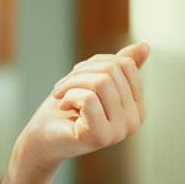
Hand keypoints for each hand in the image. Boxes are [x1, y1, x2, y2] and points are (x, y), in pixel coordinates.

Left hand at [13, 43, 151, 175]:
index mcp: (137, 108)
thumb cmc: (65, 108)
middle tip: (63, 88)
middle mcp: (134, 122)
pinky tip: (64, 108)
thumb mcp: (91, 81)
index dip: (95, 63)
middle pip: (112, 72)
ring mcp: (119, 132)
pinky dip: (68, 96)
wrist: (40, 137)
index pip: (126, 65)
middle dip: (80, 73)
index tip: (76, 77)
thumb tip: (144, 46)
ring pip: (101, 82)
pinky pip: (88, 98)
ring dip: (71, 84)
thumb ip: (118, 67)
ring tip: (62, 97)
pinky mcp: (100, 137)